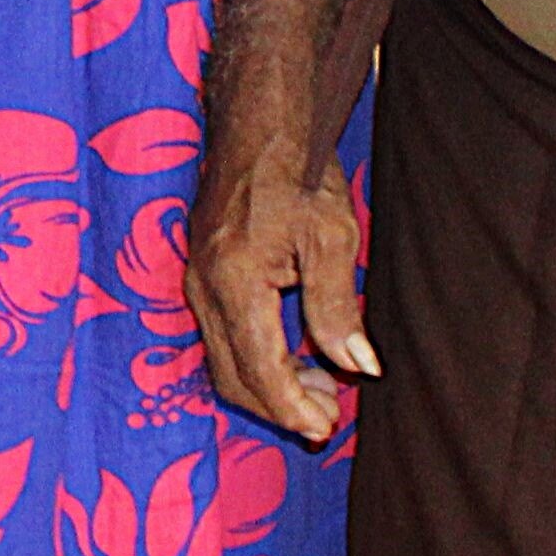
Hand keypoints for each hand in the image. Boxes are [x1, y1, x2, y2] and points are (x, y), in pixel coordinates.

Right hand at [179, 139, 374, 442]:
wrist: (258, 126)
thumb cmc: (298, 173)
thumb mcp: (332, 237)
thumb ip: (337, 307)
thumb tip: (359, 366)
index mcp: (234, 282)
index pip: (258, 370)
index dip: (292, 409)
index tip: (326, 430)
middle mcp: (204, 289)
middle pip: (233, 377)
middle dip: (280, 407)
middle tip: (330, 417)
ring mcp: (196, 283)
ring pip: (223, 362)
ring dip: (268, 388)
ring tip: (321, 388)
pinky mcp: (201, 276)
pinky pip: (220, 338)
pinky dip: (255, 361)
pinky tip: (295, 356)